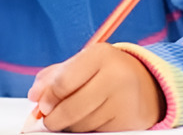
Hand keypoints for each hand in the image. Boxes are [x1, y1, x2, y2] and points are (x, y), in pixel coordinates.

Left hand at [26, 44, 163, 131]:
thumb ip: (54, 76)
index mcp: (100, 55)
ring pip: (81, 124)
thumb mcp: (83, 64)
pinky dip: (87, 129)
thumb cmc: (107, 73)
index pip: (63, 82)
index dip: (47, 98)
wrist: (148, 85)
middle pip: (70, 108)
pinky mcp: (128, 121)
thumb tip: (35, 95)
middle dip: (54, 119)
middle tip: (50, 119)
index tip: (42, 104)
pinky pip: (96, 132)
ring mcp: (124, 100)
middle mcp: (116, 76)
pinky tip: (92, 118)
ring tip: (76, 114)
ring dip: (71, 125)